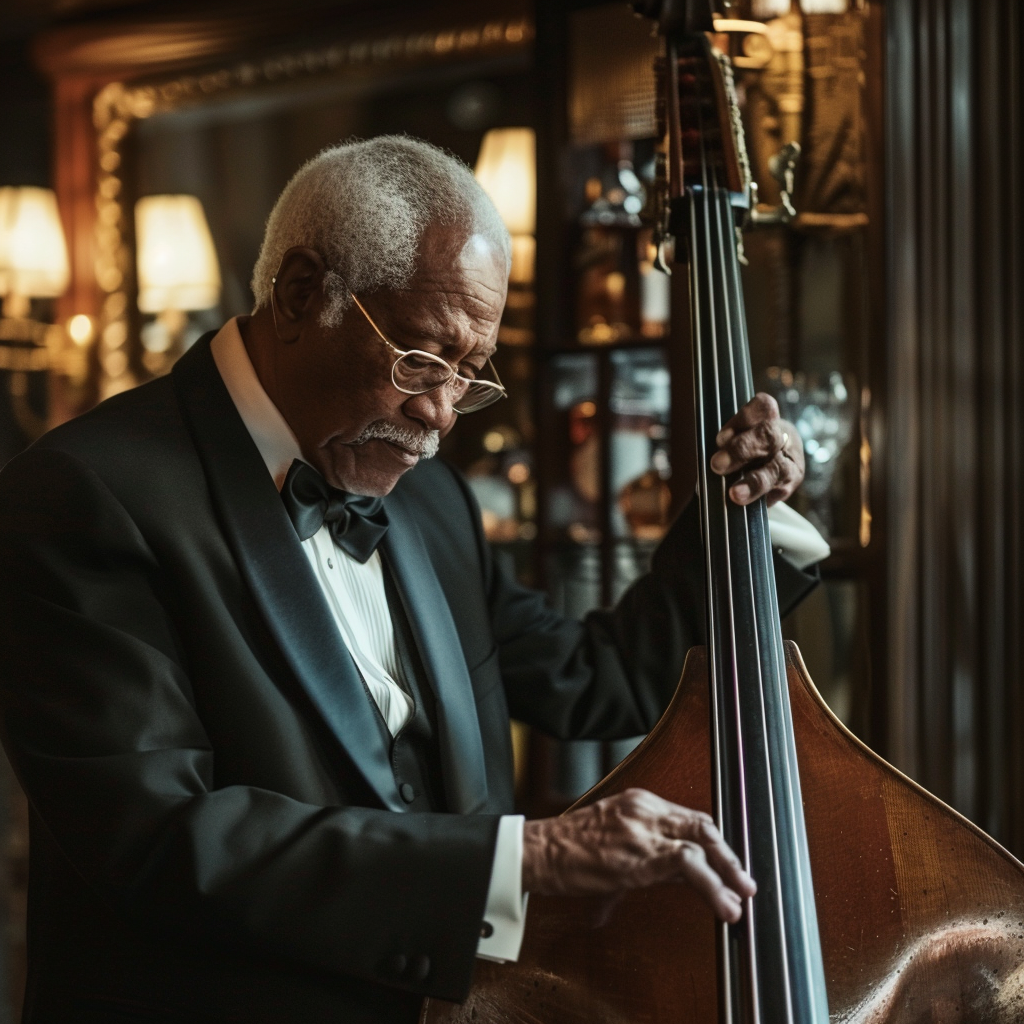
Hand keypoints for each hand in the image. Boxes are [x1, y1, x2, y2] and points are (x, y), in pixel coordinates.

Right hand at [522, 788, 755, 923]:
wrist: (538, 852)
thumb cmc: (566, 849)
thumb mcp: (611, 841)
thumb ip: (643, 856)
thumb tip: (668, 880)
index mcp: (639, 802)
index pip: (690, 816)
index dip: (714, 843)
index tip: (728, 865)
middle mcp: (646, 810)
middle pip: (703, 824)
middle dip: (728, 855)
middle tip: (745, 881)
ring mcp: (643, 830)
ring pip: (701, 843)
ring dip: (726, 872)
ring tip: (740, 898)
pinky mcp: (638, 855)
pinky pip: (687, 866)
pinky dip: (711, 886)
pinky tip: (722, 904)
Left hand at [709, 393, 803, 506]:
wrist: (769, 466)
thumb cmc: (746, 448)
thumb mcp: (738, 437)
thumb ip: (727, 443)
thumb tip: (714, 461)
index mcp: (769, 417)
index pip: (763, 407)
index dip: (743, 419)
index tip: (721, 438)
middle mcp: (783, 436)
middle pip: (769, 437)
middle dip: (742, 450)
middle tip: (718, 465)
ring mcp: (790, 461)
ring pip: (777, 468)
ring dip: (754, 482)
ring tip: (735, 493)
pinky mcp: (790, 485)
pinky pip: (777, 490)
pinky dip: (758, 496)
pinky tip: (744, 502)